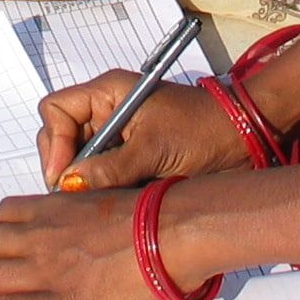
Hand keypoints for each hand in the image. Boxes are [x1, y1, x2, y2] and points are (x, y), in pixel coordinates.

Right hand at [38, 72, 253, 191]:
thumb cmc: (203, 130)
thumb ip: (110, 167)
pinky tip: (109, 205)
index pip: (56, 109)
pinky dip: (99, 191)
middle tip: (75, 196)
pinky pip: (100, 176)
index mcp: (108, 94)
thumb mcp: (154, 148)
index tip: (63, 176)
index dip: (54, 142)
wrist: (244, 140)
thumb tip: (69, 184)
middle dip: (64, 166)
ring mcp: (117, 137)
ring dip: (83, 183)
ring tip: (94, 203)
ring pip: (79, 161)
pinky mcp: (129, 160)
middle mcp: (107, 112)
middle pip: (62, 137)